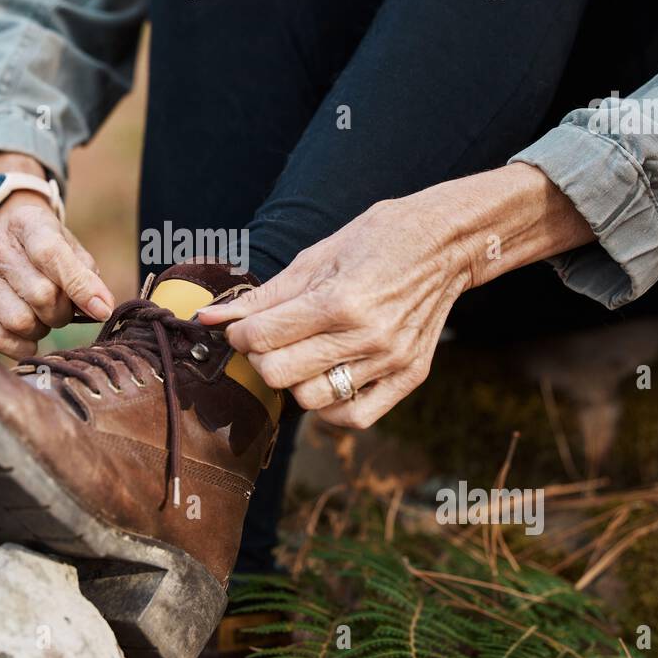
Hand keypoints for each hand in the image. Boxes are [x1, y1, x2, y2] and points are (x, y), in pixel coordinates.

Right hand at [0, 153, 113, 357]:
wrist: (0, 251)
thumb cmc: (45, 256)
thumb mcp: (71, 253)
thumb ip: (87, 278)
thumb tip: (101, 308)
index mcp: (26, 221)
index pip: (51, 254)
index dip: (80, 286)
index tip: (101, 309)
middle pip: (40, 295)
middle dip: (60, 312)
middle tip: (58, 309)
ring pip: (20, 321)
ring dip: (40, 329)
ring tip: (38, 316)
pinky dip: (19, 346)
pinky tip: (25, 336)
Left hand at [196, 164, 593, 427]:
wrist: (446, 242)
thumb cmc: (377, 240)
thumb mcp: (317, 257)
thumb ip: (264, 295)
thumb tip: (211, 318)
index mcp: (340, 300)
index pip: (262, 337)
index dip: (238, 334)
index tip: (242, 326)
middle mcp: (367, 336)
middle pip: (279, 375)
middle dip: (261, 358)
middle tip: (270, 340)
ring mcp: (391, 361)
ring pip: (312, 400)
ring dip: (295, 382)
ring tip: (302, 355)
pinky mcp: (410, 376)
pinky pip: (355, 417)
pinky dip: (333, 406)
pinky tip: (329, 378)